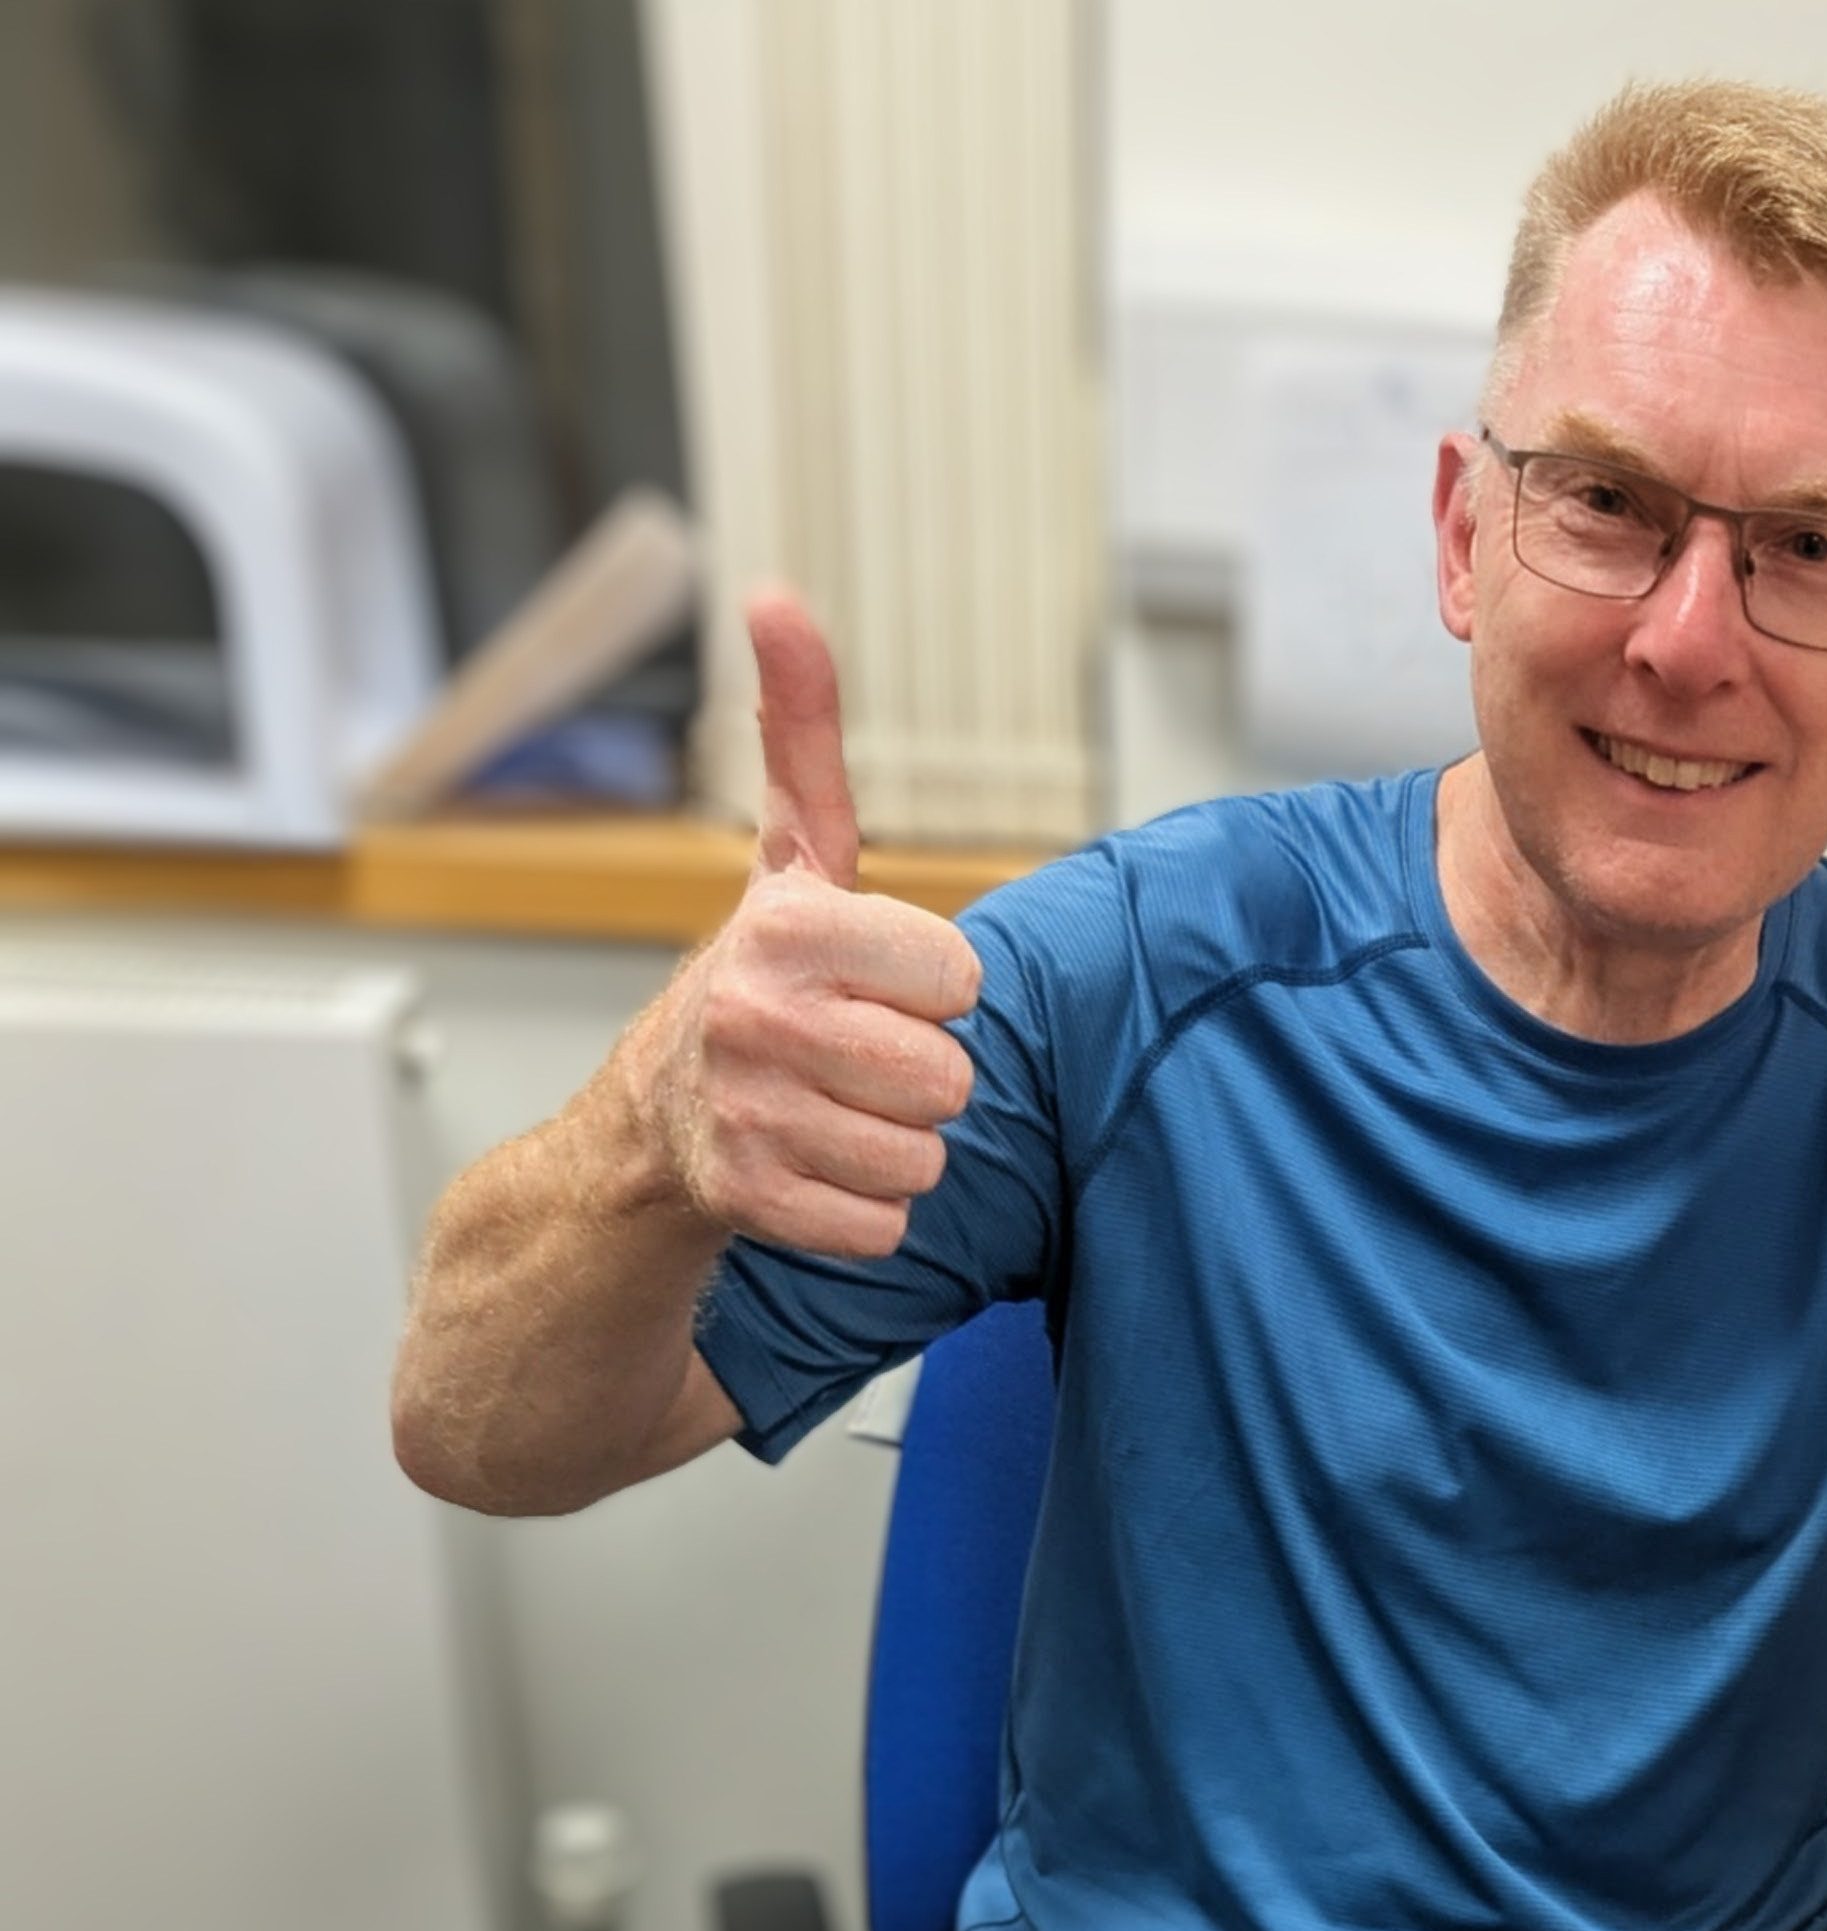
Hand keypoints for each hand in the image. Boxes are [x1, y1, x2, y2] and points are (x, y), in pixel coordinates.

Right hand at [622, 588, 983, 1258]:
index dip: (933, 987)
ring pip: (926, 1156)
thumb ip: (803, 733)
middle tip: (853, 1061)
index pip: (962, 977)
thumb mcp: (792, 856)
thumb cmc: (758, 981)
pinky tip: (812, 1173)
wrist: (645, 1127)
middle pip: (951, 1077)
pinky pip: (885, 1224)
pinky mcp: (744, 1204)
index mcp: (787, 926)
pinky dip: (865, 1213)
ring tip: (832, 1114)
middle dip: (920, 1077)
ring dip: (895, 1146)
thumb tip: (775, 592)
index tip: (875, 983)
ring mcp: (745, 1115)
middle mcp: (754, 1016)